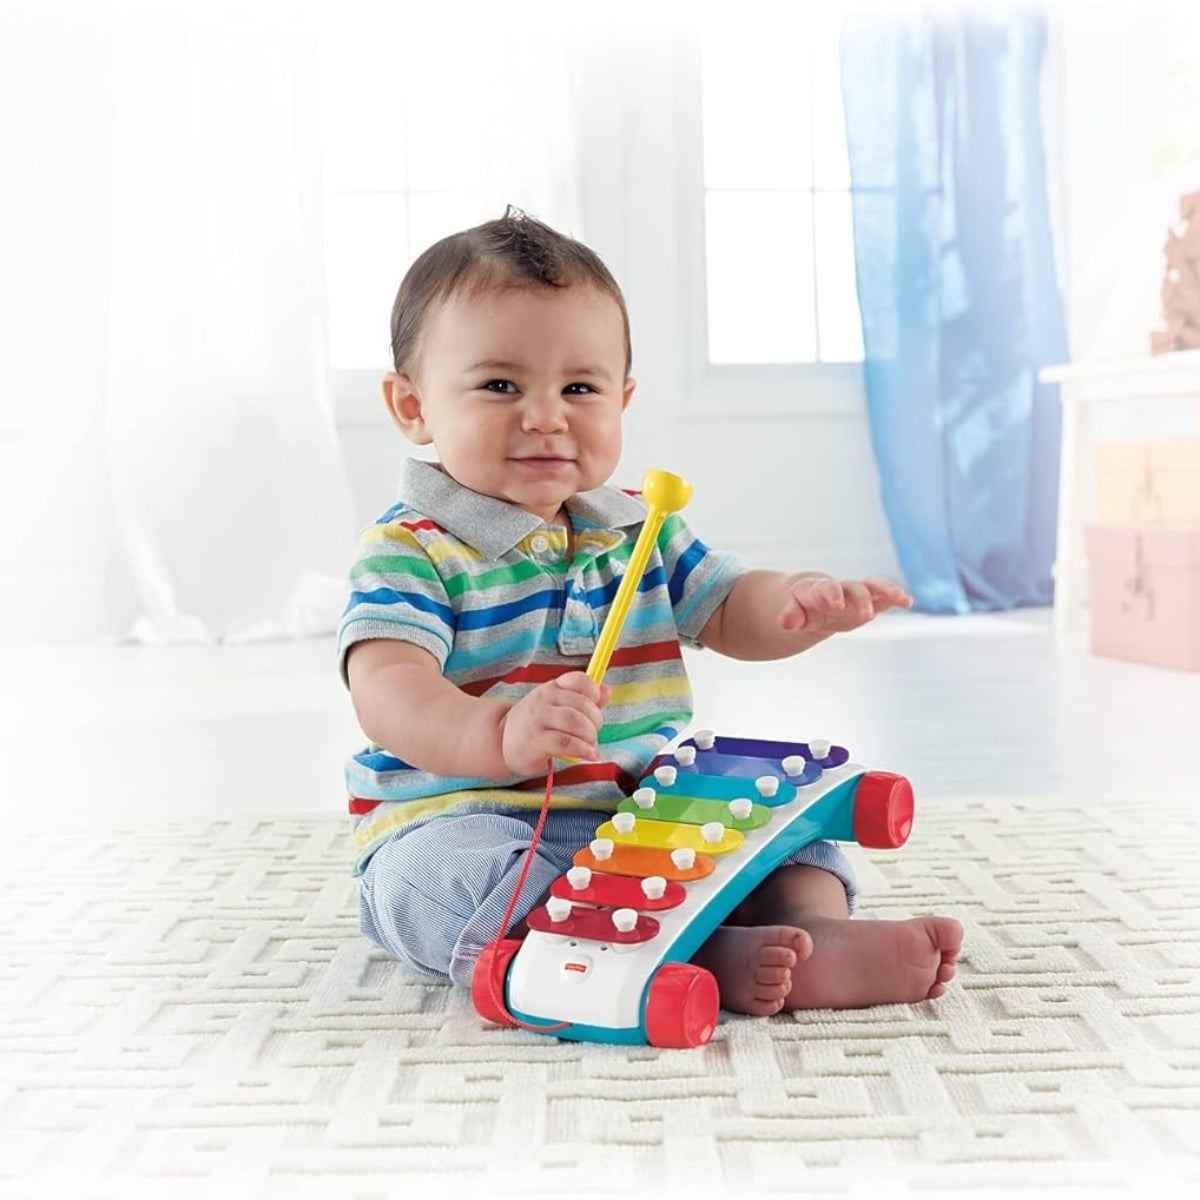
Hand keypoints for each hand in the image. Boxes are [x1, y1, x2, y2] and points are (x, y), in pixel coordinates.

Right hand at [498, 672, 609, 774]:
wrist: (502, 740)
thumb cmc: (536, 723)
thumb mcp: (557, 706)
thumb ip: (583, 700)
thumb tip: (607, 690)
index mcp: (552, 688)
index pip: (579, 680)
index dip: (594, 692)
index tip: (596, 706)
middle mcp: (543, 699)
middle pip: (581, 705)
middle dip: (596, 721)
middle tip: (594, 732)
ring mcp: (538, 720)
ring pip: (575, 722)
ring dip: (590, 735)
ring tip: (591, 745)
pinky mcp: (536, 741)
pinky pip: (566, 743)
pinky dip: (584, 750)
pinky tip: (590, 755)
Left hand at [778, 572, 912, 633]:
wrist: (808, 596)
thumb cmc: (799, 605)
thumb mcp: (790, 613)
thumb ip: (790, 616)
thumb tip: (786, 623)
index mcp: (818, 590)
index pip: (825, 589)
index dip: (831, 594)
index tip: (836, 604)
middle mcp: (840, 589)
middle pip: (854, 589)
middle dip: (861, 599)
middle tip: (866, 615)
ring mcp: (855, 595)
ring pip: (872, 588)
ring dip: (886, 591)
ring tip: (901, 598)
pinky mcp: (868, 601)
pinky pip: (883, 597)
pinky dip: (895, 597)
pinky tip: (908, 602)